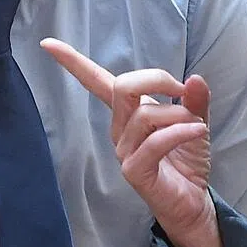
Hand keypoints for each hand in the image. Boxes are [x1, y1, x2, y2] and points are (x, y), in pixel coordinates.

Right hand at [40, 37, 224, 246]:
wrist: (193, 204)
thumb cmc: (186, 161)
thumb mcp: (195, 123)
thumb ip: (194, 101)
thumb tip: (195, 78)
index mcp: (128, 113)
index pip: (95, 82)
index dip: (72, 61)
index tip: (48, 43)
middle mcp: (119, 129)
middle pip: (122, 86)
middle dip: (156, 79)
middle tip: (182, 90)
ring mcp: (123, 151)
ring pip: (143, 115)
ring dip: (177, 114)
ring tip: (196, 126)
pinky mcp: (134, 171)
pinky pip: (154, 142)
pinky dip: (180, 131)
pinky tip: (198, 132)